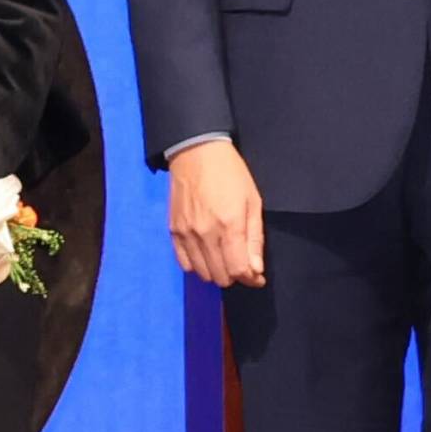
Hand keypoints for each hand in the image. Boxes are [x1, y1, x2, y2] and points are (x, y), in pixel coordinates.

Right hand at [168, 139, 268, 287]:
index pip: (238, 270)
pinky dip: (197, 265)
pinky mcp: (173, 230)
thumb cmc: (231, 174)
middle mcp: (206, 233)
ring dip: (216, 271)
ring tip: (224, 258)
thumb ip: (254, 239)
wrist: (196, 152)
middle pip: (220, 276)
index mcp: (230, 225)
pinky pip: (183, 263)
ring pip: (202, 272)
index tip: (256, 276)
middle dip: (235, 275)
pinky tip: (206, 254)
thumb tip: (255, 270)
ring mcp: (186, 233)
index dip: (250, 279)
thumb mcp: (253, 202)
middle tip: (241, 263)